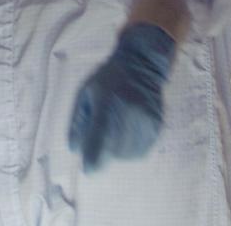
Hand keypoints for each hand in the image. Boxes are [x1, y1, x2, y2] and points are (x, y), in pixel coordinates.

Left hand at [67, 23, 175, 173]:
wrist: (141, 64)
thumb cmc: (107, 78)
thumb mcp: (84, 94)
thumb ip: (77, 122)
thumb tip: (74, 150)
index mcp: (107, 106)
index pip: (99, 146)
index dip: (91, 163)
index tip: (86, 167)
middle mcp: (129, 116)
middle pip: (112, 155)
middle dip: (102, 152)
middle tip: (100, 134)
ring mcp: (146, 122)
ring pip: (127, 155)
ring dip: (117, 151)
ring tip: (115, 130)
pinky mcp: (157, 126)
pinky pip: (141, 151)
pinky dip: (131, 148)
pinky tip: (127, 132)